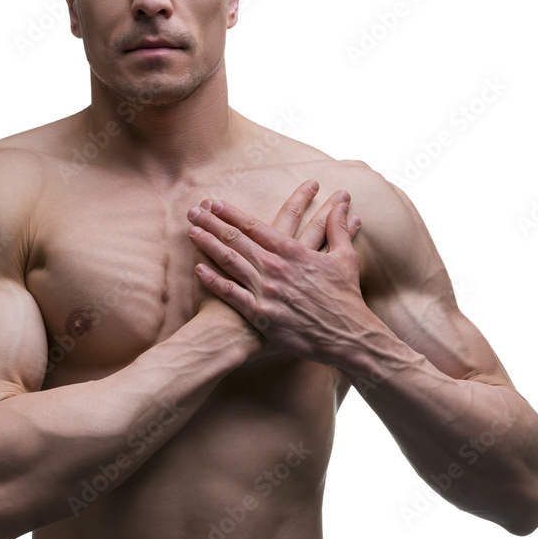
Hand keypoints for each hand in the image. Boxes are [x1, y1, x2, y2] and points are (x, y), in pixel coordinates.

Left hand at [186, 180, 363, 364]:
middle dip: (212, 223)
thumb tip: (343, 205)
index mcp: (293, 252)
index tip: (214, 203)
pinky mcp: (261, 315)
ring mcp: (266, 291)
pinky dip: (214, 281)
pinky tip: (198, 269)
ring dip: (208, 245)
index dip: (231, 213)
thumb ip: (339, 229)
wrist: (346, 336)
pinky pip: (232, 295)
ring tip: (191, 232)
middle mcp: (275, 268)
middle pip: (236, 240)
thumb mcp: (345, 258)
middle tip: (192, 211)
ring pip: (230, 262)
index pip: (254, 226)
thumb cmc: (346, 298)